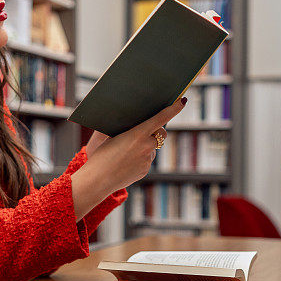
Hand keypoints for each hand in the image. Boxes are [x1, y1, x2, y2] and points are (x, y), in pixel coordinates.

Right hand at [71, 97, 186, 218]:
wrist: (98, 180)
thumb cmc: (101, 155)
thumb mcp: (113, 137)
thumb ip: (130, 130)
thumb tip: (140, 126)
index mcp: (138, 134)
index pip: (161, 118)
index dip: (173, 108)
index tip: (182, 101)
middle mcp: (146, 146)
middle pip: (160, 134)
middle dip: (155, 131)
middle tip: (144, 131)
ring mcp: (147, 160)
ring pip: (152, 148)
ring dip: (145, 146)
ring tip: (125, 152)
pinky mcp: (145, 170)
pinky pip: (147, 159)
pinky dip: (140, 157)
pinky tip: (126, 161)